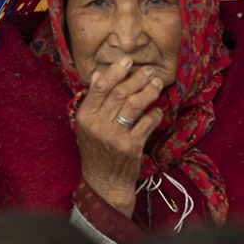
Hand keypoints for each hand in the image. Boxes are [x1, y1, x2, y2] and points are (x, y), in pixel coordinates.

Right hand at [75, 56, 164, 216]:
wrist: (104, 182)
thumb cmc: (97, 150)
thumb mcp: (87, 126)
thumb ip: (93, 101)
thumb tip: (97, 74)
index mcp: (85, 117)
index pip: (100, 87)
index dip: (116, 71)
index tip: (128, 61)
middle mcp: (98, 126)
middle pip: (120, 92)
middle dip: (137, 78)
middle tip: (149, 71)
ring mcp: (115, 136)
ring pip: (134, 104)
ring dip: (149, 91)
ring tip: (157, 83)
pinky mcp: (131, 146)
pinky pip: (147, 122)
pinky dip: (155, 113)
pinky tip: (157, 110)